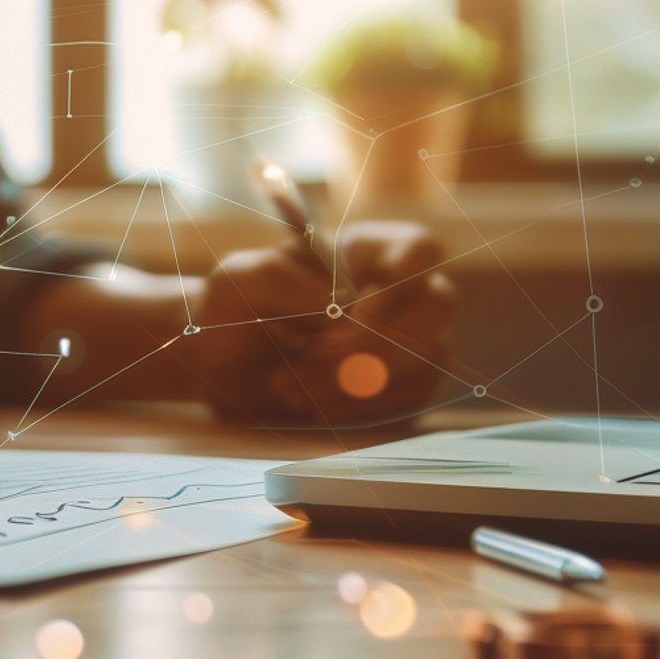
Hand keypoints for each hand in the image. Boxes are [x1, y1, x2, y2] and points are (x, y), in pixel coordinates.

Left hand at [180, 221, 454, 425]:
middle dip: (376, 341)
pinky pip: (410, 401)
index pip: (422, 249)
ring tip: (292, 389)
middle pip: (438, 306)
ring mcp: (406, 343)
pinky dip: (362, 409)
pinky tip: (313, 408)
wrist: (221, 363)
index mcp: (366, 251)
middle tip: (313, 357)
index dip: (402, 280)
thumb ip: (281, 277)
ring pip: (426, 360)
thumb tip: (335, 308)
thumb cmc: (232, 305)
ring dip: (361, 380)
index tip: (354, 313)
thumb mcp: (239, 278)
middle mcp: (398, 294)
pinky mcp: (399, 389)